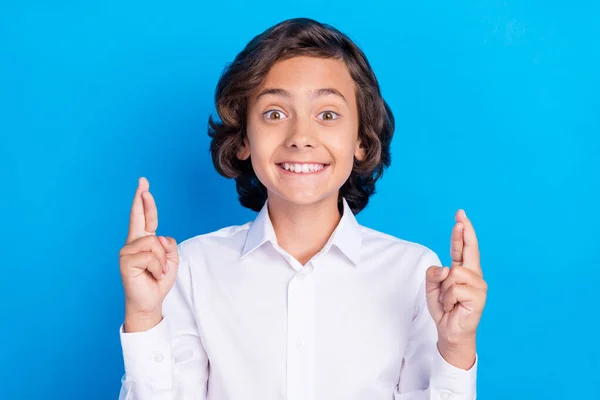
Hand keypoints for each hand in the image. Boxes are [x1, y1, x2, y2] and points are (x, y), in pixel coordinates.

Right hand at [119, 177, 178, 331]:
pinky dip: (158, 267)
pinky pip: (151, 256)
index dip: (145, 201)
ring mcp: (128, 250)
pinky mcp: (125, 261)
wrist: (150, 301)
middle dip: (142, 199)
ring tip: (157, 271)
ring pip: (154, 243)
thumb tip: (157, 237)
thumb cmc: (159, 280)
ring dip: (162, 260)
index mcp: (145, 240)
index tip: (143, 184)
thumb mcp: (172, 260)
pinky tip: (152, 275)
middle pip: (139, 216)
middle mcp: (134, 242)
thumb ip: (168, 245)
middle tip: (143, 182)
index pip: (146, 217)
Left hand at [425, 209, 486, 367]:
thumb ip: (434, 274)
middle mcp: (473, 274)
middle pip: (469, 249)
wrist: (449, 331)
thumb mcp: (431, 288)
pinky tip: (453, 306)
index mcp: (462, 270)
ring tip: (448, 301)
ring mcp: (478, 285)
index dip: (462, 231)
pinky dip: (448, 298)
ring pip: (454, 273)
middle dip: (464, 233)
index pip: (462, 247)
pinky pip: (455, 288)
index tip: (460, 215)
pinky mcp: (479, 297)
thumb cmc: (443, 308)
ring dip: (444, 290)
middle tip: (460, 218)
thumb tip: (447, 268)